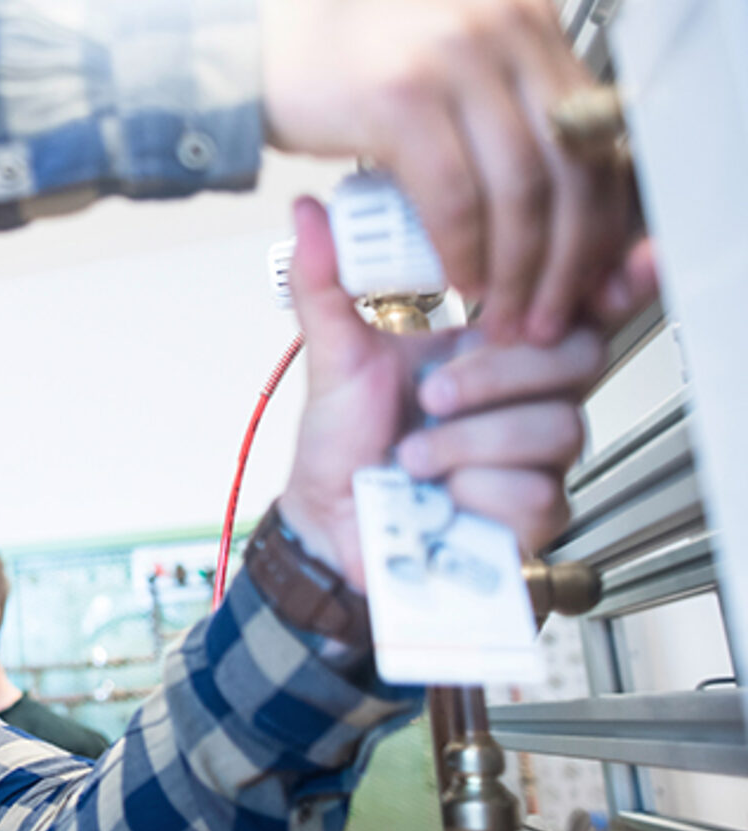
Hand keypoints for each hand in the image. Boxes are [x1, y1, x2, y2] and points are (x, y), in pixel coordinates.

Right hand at [260, 0, 636, 344]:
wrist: (261, 55)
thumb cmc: (351, 73)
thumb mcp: (454, 71)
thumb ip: (510, 107)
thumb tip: (569, 190)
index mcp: (529, 20)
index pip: (598, 133)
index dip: (604, 218)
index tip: (593, 277)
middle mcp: (504, 27)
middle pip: (571, 162)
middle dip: (570, 259)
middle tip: (551, 314)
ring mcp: (454, 58)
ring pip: (521, 186)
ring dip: (519, 269)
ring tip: (506, 313)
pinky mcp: (402, 98)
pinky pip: (455, 196)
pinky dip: (464, 251)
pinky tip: (460, 281)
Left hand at [276, 197, 607, 589]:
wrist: (328, 521)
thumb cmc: (344, 442)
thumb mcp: (334, 354)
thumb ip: (328, 282)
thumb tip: (310, 211)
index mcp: (495, 345)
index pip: (576, 301)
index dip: (611, 280)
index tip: (619, 265)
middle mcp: (529, 395)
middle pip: (581, 355)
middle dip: (497, 373)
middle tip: (432, 395)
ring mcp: (539, 455)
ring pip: (558, 426)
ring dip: (468, 441)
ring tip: (413, 453)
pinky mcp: (537, 514)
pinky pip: (535, 490)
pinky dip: (472, 490)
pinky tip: (441, 494)